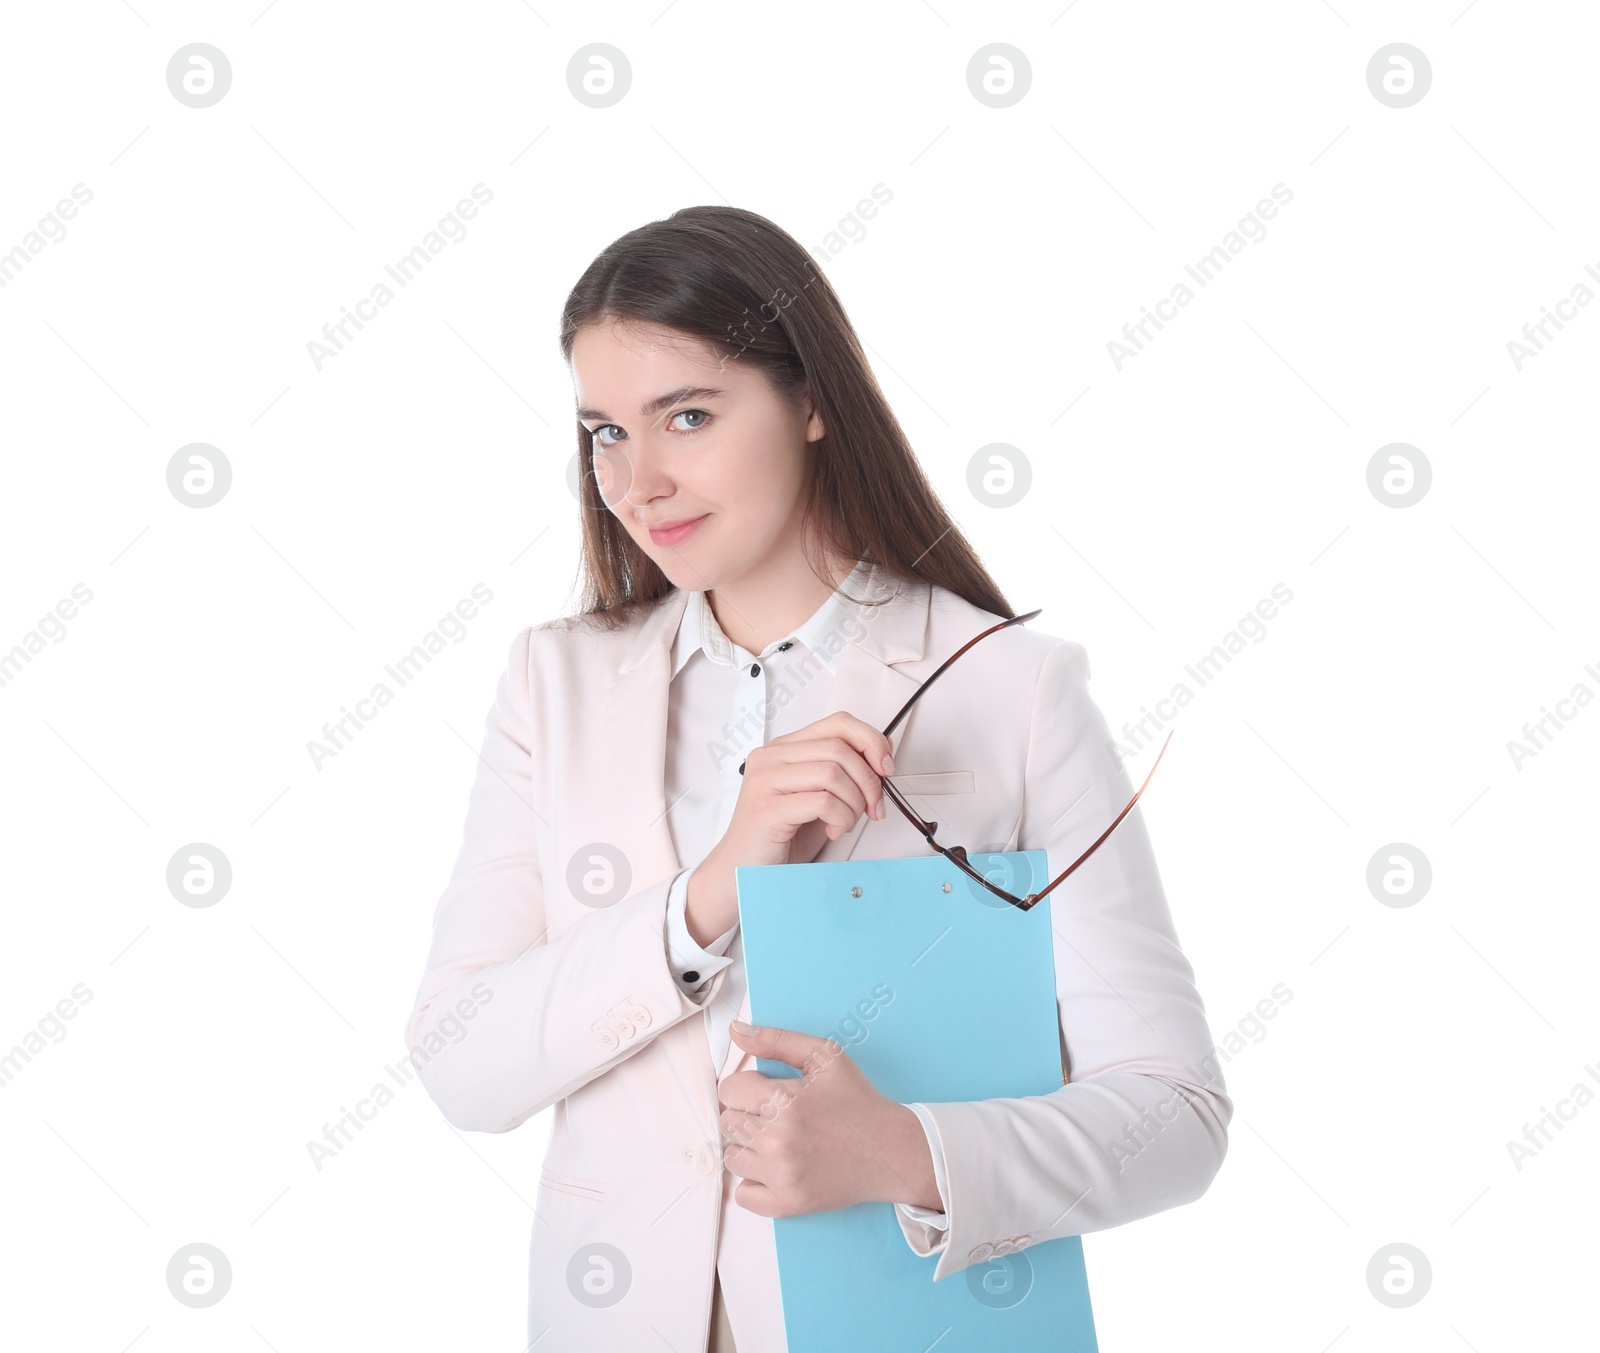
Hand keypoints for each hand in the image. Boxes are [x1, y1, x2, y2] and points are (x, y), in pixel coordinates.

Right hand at [687, 713, 894, 941]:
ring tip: (845, 822)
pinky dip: (841, 818)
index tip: (886, 767)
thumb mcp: (818, 796)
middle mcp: (771, 756)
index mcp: (784, 748)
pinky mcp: (768, 807)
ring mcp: (765, 780)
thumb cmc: (781, 836)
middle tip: (874, 808)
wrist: (743, 871)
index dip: (871, 740)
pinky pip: (824, 801)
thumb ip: (842, 774)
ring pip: (834, 773)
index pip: (838, 723)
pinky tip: (833, 831)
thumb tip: (881, 761)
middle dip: (869, 781)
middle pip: (840, 748)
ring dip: (854, 803)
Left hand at [717, 1020, 942, 1217]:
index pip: (728, 1090)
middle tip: (777, 1117)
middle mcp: (777, 1139)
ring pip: (733, 1158)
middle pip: (728, 1124)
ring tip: (781, 1142)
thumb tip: (735, 1031)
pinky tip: (780, 1168)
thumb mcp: (824, 1056)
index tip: (765, 1093)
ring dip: (750, 1149)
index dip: (746, 1088)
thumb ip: (776, 1039)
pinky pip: (743, 1196)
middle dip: (748, 1116)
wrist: (890, 1150)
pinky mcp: (788, 1203)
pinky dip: (756, 1183)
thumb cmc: (857, 1101)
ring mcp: (781, 1175)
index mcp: (783, 1100)